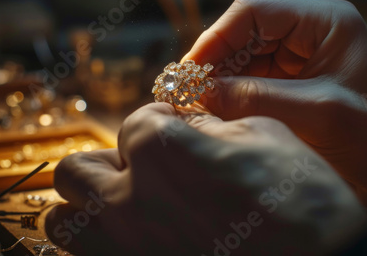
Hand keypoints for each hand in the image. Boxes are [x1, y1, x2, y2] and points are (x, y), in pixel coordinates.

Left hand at [46, 103, 366, 254]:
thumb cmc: (303, 197)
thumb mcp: (264, 132)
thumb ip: (211, 122)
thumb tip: (187, 123)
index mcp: (161, 147)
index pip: (135, 122)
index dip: (161, 123)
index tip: (179, 132)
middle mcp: (128, 198)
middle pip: (76, 169)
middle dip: (108, 161)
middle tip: (144, 166)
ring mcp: (125, 247)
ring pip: (63, 220)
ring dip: (89, 205)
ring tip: (128, 205)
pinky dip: (98, 242)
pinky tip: (136, 237)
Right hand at [182, 0, 366, 205]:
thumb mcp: (316, 113)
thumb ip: (255, 98)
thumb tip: (198, 91)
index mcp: (324, 22)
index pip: (254, 13)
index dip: (216, 37)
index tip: (189, 69)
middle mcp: (310, 34)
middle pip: (245, 35)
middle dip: (215, 62)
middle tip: (186, 92)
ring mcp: (302, 59)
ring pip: (245, 60)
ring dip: (220, 81)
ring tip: (197, 105)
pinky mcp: (295, 85)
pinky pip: (253, 83)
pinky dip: (232, 96)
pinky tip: (217, 111)